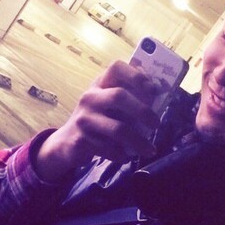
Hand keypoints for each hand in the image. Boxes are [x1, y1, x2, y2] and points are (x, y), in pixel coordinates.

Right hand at [35, 61, 160, 181]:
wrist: (66, 142)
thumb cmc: (96, 120)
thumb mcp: (107, 103)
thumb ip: (128, 96)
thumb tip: (158, 89)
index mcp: (99, 85)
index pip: (116, 68)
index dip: (137, 76)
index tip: (154, 90)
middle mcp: (90, 98)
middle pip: (119, 97)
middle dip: (143, 111)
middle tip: (156, 124)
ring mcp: (84, 119)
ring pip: (117, 129)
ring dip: (138, 141)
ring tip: (150, 149)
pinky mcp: (81, 140)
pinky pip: (109, 148)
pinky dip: (122, 154)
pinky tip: (127, 156)